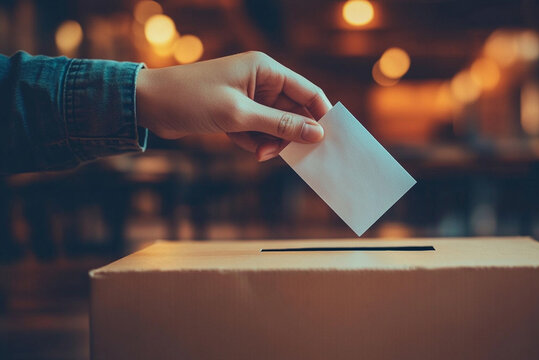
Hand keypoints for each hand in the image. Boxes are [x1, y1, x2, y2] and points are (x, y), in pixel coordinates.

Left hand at [135, 51, 331, 160]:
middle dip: (289, 135)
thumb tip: (317, 134)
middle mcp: (260, 81)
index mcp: (265, 69)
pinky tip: (242, 146)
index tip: (328, 141)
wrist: (148, 105)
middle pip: (292, 112)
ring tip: (258, 154)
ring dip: (270, 142)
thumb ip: (280, 125)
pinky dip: (254, 142)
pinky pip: (258, 131)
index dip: (320, 115)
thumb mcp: (239, 115)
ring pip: (275, 125)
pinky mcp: (236, 113)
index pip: (307, 91)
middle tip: (283, 154)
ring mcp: (248, 98)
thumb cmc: (192, 99)